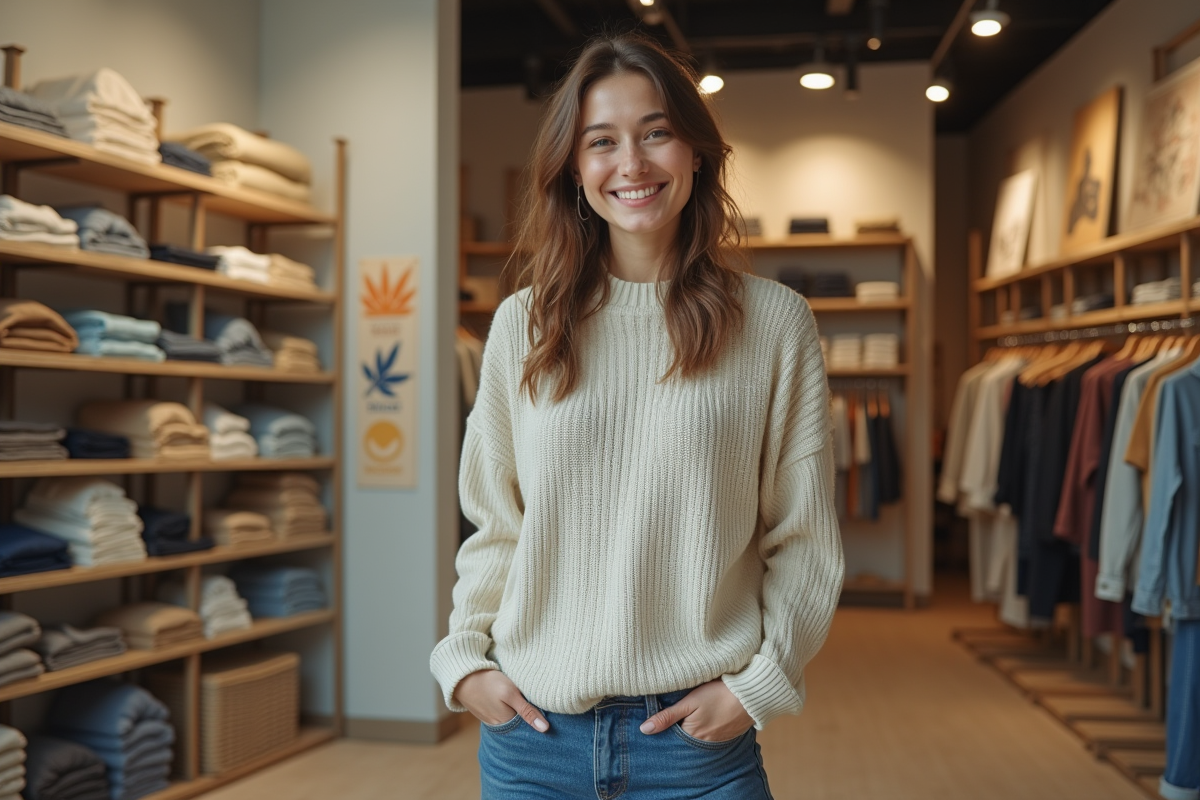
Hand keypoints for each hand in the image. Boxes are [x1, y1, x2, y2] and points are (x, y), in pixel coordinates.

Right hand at [454, 669, 549, 731]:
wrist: (463, 677)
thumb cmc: (489, 683)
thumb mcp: (511, 694)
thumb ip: (527, 711)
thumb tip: (545, 729)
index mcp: (508, 724)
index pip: (530, 727)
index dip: (540, 720)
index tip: (549, 714)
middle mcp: (500, 726)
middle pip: (521, 725)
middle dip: (531, 718)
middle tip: (541, 706)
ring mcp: (492, 721)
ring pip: (513, 720)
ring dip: (520, 714)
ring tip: (527, 703)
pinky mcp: (488, 713)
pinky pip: (503, 716)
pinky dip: (510, 711)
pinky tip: (513, 703)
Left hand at [639, 679, 753, 741]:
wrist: (750, 694)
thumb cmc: (718, 694)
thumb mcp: (689, 702)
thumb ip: (667, 716)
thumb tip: (644, 730)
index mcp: (692, 735)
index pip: (673, 737)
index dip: (667, 728)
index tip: (663, 718)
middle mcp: (705, 742)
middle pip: (687, 738)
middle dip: (681, 729)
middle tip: (681, 714)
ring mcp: (719, 740)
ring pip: (700, 737)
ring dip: (696, 728)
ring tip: (696, 715)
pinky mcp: (730, 734)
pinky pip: (714, 735)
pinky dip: (709, 728)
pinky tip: (710, 717)